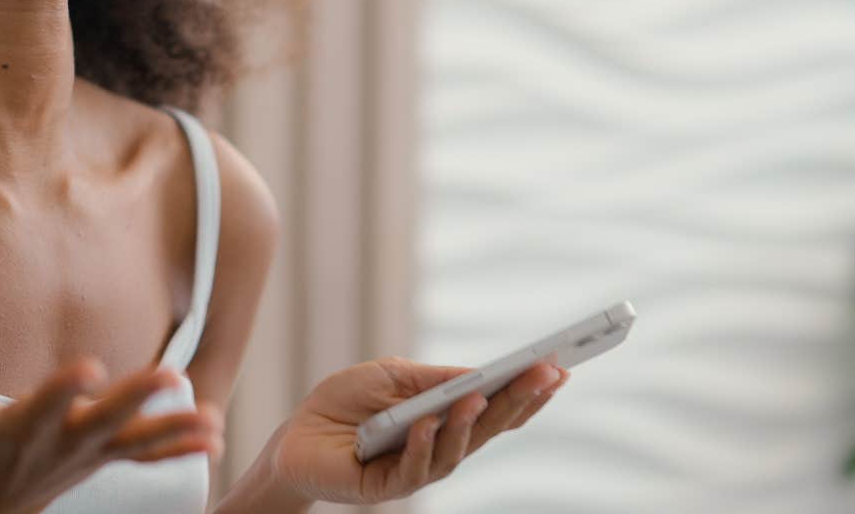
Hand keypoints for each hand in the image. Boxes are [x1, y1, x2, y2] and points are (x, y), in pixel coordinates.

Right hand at [0, 332, 224, 513]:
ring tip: (214, 420)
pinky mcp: (105, 457)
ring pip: (136, 442)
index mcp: (21, 429)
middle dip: (136, 398)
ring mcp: (88, 454)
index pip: (44, 406)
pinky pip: (147, 455)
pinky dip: (181, 448)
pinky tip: (217, 438)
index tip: (89, 366)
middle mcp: (61, 443)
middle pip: (103, 420)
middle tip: (171, 373)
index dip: (64, 389)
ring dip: (175, 431)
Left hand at [266, 355, 567, 504]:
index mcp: (446, 420)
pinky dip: (422, 445)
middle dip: (518, 401)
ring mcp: (416, 469)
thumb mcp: (392, 376)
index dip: (528, 393)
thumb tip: (480, 375)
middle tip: (544, 374)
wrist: (294, 433)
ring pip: (455, 453)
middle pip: (487, 429)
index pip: (496, 409)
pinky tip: (426, 424)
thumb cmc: (345, 402)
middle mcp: (440, 448)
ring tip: (478, 396)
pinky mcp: (386, 487)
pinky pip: (412, 469)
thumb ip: (433, 379)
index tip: (559, 367)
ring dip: (469, 423)